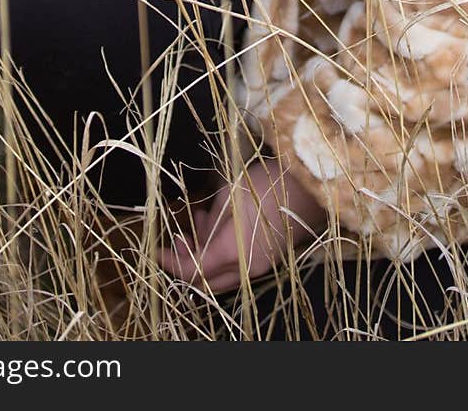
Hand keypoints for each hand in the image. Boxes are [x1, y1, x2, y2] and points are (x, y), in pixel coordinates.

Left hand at [157, 157, 324, 294]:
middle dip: (186, 263)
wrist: (311, 188)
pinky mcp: (269, 259)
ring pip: (222, 275)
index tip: (157, 249)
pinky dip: (221, 254)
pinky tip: (220, 226)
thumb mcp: (229, 194)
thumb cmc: (267, 185)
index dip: (171, 261)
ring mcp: (260, 267)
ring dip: (204, 257)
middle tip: (177, 239)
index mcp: (233, 253)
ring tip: (198, 224)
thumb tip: (197, 230)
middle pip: (206, 281)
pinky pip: (237, 266)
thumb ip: (209, 220)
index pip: (192, 270)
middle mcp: (246, 268)